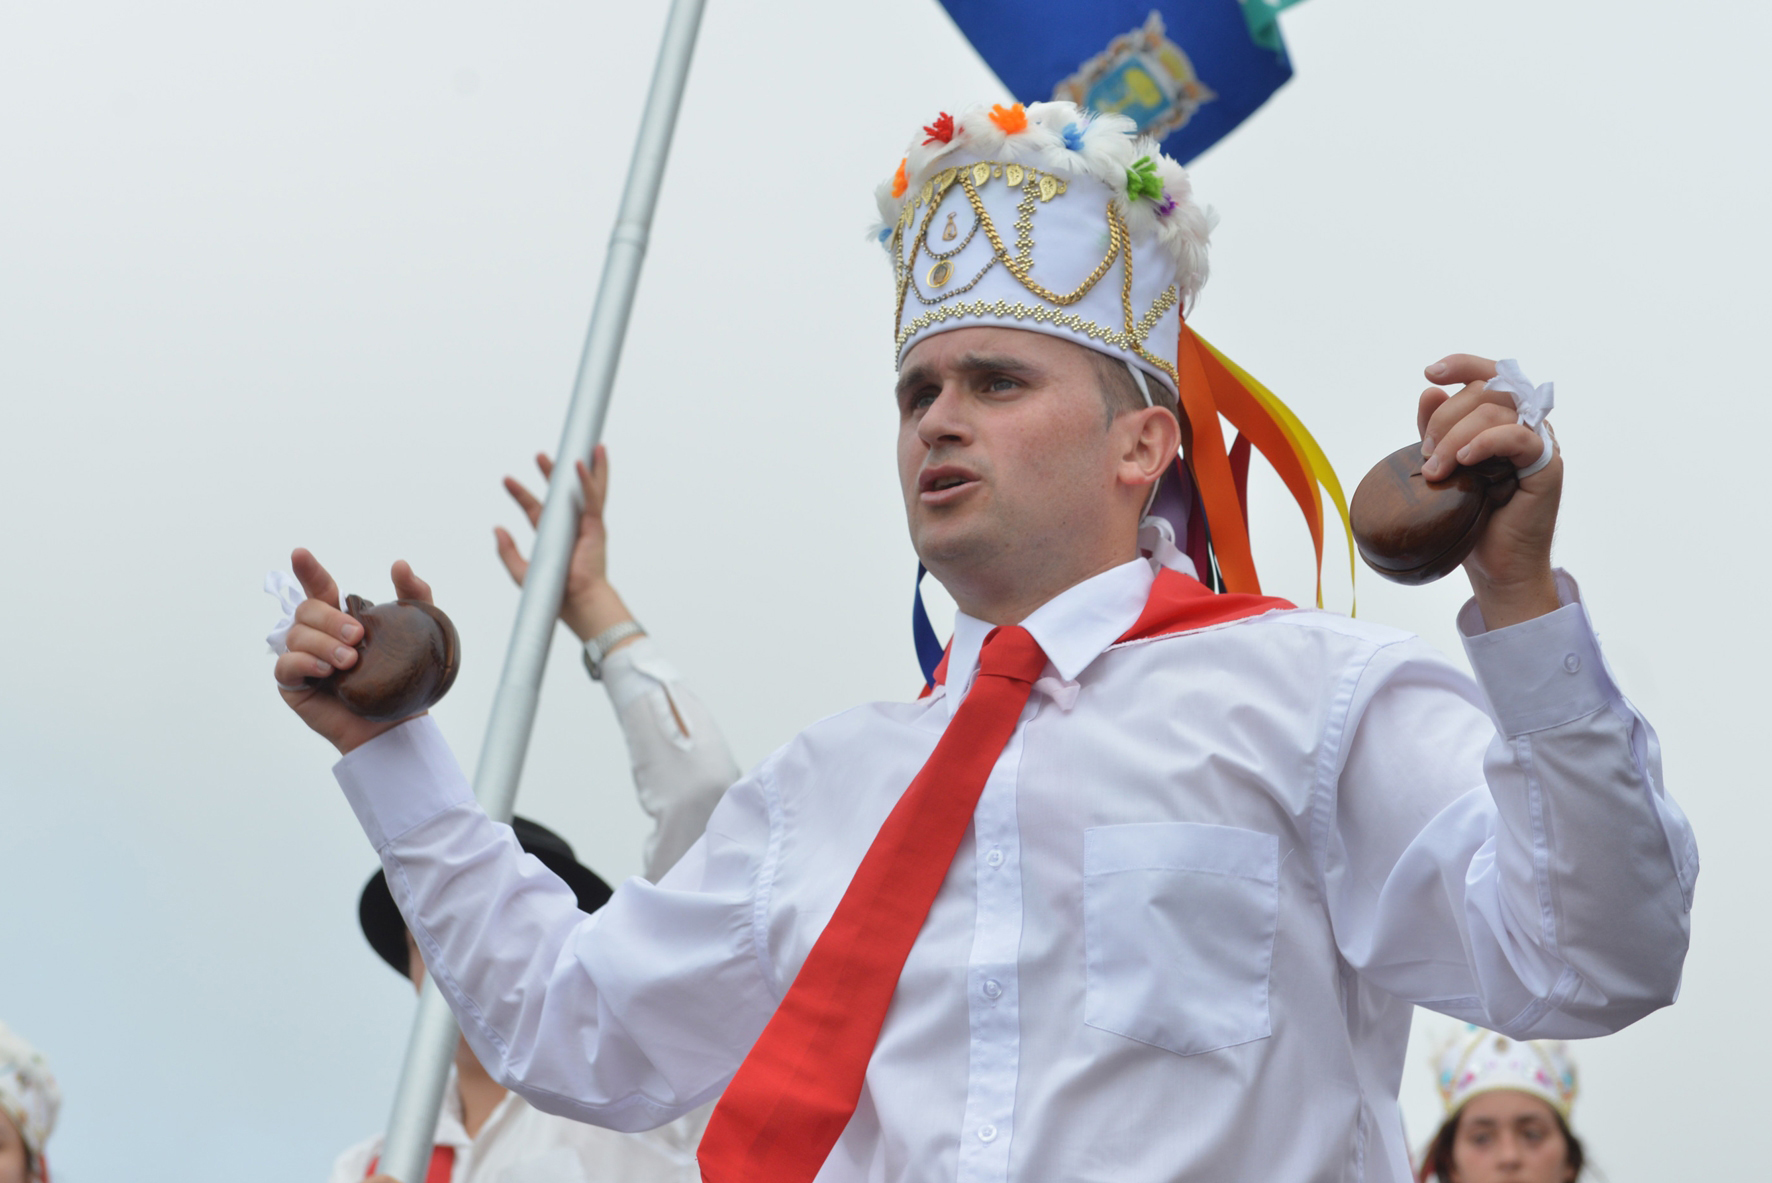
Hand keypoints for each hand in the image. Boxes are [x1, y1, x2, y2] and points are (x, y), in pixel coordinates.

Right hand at [272, 548, 434, 753]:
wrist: (397, 725)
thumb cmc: (402, 680)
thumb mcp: (417, 632)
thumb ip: (414, 596)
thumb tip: (399, 564)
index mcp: (340, 619)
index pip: (320, 588)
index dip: (308, 570)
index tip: (301, 554)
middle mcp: (317, 635)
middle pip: (306, 609)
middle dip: (330, 618)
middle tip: (358, 636)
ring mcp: (302, 658)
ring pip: (295, 634)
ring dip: (323, 643)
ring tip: (349, 661)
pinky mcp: (293, 684)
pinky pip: (285, 664)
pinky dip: (303, 662)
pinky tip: (324, 671)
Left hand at [494, 444, 635, 643]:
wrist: (577, 601)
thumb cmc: (555, 592)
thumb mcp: (522, 571)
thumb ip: (508, 551)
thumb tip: (497, 529)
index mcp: (553, 536)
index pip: (534, 508)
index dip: (520, 493)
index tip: (506, 480)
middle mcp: (570, 527)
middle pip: (561, 493)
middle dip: (551, 473)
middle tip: (540, 455)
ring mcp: (585, 524)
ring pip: (586, 489)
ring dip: (585, 467)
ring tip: (586, 446)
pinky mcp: (595, 525)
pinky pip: (592, 497)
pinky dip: (588, 479)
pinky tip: (582, 463)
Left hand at [1418, 354, 1562, 628]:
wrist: (1495, 568)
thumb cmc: (1470, 520)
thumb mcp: (1445, 468)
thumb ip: (1438, 430)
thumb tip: (1430, 392)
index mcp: (1504, 420)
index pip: (1490, 375)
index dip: (1462, 365)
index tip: (1430, 372)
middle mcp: (1526, 425)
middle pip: (1487, 391)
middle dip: (1445, 418)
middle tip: (1425, 455)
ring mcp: (1539, 443)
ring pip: (1498, 411)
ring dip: (1456, 436)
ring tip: (1436, 470)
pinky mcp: (1545, 466)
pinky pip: (1518, 437)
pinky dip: (1486, 442)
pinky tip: (1463, 459)